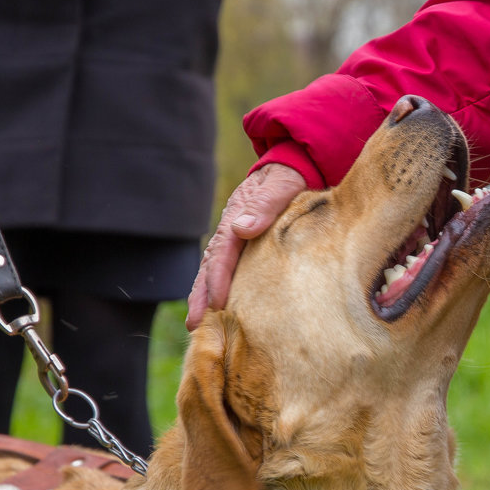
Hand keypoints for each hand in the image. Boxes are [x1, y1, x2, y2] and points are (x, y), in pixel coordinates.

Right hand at [186, 164, 305, 330]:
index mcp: (239, 214)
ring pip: (213, 268)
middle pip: (211, 264)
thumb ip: (265, 204)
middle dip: (201, 294)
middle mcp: (232, 227)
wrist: (294, 165)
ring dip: (204, 295)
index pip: (225, 250)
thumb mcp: (282, 185)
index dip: (219, 277)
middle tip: (195, 324)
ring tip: (198, 324)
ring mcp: (234, 235)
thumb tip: (242, 228)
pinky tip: (215, 308)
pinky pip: (225, 267)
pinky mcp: (242, 243)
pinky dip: (216, 287)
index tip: (216, 301)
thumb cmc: (291, 177)